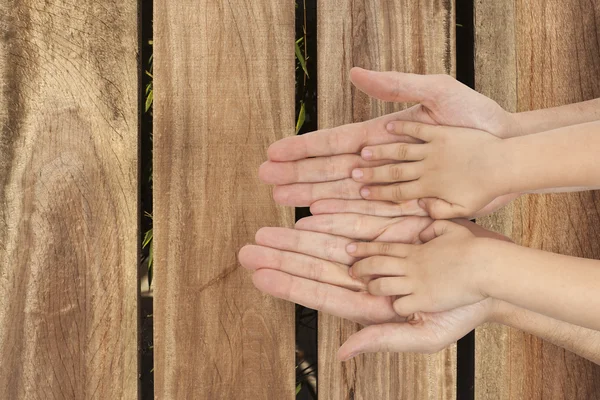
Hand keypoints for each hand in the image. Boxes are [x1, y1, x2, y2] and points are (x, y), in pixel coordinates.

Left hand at [239, 214, 499, 358]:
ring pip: (329, 241)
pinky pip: (358, 218)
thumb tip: (342, 353)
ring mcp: (378, 250)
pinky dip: (334, 214)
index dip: (288, 283)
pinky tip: (310, 211)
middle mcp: (369, 275)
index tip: (258, 275)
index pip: (321, 293)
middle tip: (247, 250)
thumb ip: (382, 339)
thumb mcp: (426, 333)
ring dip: (297, 235)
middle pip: (316, 265)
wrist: (493, 275)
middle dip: (281, 257)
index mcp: (372, 304)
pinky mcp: (392, 227)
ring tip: (267, 230)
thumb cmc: (464, 311)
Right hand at [260, 67, 519, 216]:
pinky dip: (342, 217)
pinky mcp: (408, 205)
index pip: (334, 143)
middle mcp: (380, 162)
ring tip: (282, 201)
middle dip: (297, 174)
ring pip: (343, 194)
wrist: (507, 149)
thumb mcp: (436, 92)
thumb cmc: (475, 117)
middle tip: (266, 181)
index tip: (273, 152)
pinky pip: (369, 214)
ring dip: (311, 196)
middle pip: (330, 170)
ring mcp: (391, 185)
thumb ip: (395, 85)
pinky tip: (319, 218)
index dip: (303, 148)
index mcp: (382, 135)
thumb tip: (353, 72)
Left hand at [347, 220, 488, 314]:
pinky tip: (398, 305)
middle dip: (360, 268)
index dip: (365, 248)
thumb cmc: (475, 249)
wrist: (487, 266)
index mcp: (417, 251)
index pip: (384, 249)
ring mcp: (416, 283)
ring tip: (369, 288)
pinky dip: (397, 306)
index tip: (350, 248)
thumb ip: (434, 229)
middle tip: (351, 270)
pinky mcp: (424, 300)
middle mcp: (411, 267)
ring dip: (374, 287)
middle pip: (376, 265)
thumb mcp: (452, 229)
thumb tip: (422, 234)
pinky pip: (400, 305)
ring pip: (382, 286)